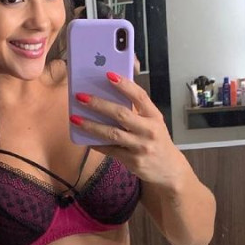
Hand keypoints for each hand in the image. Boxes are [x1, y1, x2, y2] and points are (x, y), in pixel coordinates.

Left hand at [70, 73, 186, 188]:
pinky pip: (110, 150)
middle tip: (81, 96)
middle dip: (99, 104)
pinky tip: (85, 138)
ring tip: (75, 118)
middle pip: (121, 114)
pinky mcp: (133, 161)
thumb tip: (110, 96)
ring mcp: (141, 147)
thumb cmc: (157, 141)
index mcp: (154, 116)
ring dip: (91, 125)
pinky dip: (96, 144)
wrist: (169, 170)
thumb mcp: (154, 123)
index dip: (124, 85)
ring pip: (112, 134)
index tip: (108, 74)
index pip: (140, 96)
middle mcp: (149, 131)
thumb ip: (138, 111)